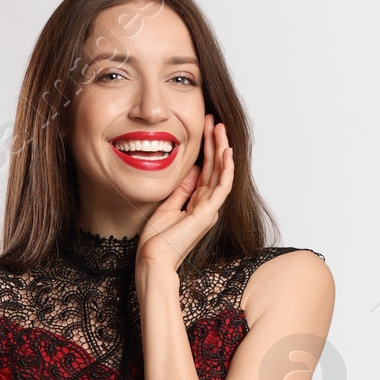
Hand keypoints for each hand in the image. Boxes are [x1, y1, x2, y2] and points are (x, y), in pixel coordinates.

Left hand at [135, 116, 234, 275]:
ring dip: (221, 149)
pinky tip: (226, 151)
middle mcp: (208, 206)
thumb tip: (194, 170)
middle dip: (215, 142)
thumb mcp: (168, 206)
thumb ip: (182, 189)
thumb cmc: (157, 240)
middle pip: (216, 168)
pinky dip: (225, 169)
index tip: (205, 128)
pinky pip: (221, 187)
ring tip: (219, 128)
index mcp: (198, 204)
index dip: (207, 148)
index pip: (207, 171)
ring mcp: (209, 210)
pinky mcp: (207, 214)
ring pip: (221, 173)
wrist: (153, 259)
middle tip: (214, 120)